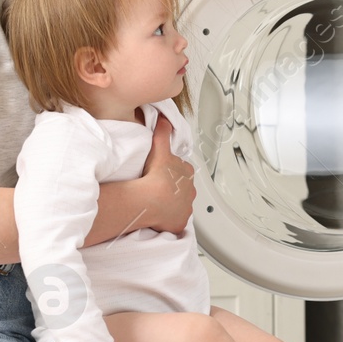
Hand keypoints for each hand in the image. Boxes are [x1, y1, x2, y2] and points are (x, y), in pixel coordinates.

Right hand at [139, 114, 193, 234]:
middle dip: (174, 189)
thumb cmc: (156, 175)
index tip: (163, 174)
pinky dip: (169, 220)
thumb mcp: (160, 148)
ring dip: (171, 205)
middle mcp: (190, 191)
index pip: (183, 171)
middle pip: (183, 189)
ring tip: (158, 204)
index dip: (173, 172)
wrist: (152, 198)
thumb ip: (162, 132)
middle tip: (159, 189)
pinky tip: (160, 218)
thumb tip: (164, 119)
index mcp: (187, 173)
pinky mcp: (179, 222)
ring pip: (180, 205)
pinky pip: (175, 221)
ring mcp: (185, 208)